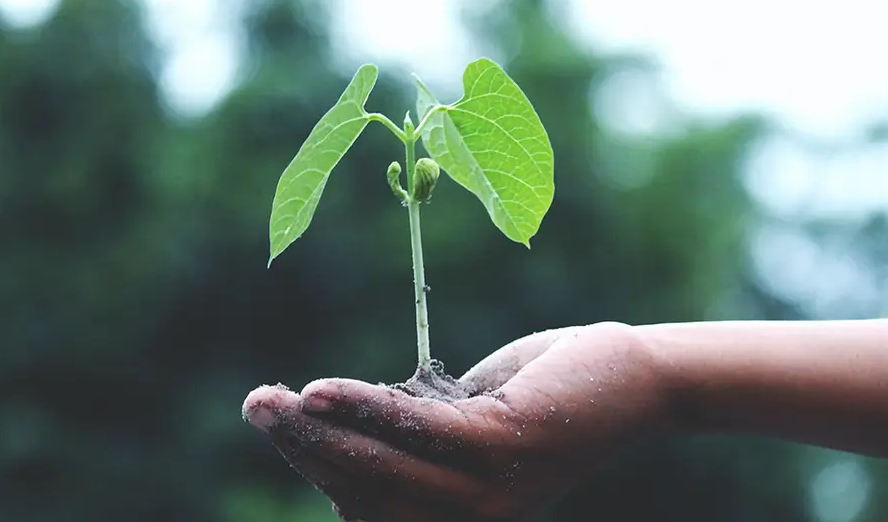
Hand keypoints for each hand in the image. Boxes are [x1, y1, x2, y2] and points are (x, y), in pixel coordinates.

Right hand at [242, 322, 666, 521]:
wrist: (631, 379)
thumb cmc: (546, 394)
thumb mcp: (469, 418)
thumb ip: (415, 433)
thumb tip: (349, 424)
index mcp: (457, 517)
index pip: (367, 501)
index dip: (317, 465)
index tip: (278, 422)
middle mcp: (470, 520)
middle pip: (364, 488)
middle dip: (302, 447)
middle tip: (256, 404)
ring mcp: (489, 491)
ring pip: (382, 465)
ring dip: (319, 430)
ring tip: (270, 400)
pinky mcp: (504, 447)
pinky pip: (419, 432)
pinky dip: (366, 409)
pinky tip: (322, 390)